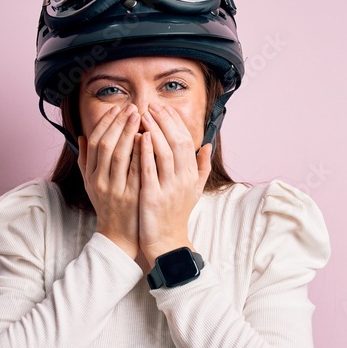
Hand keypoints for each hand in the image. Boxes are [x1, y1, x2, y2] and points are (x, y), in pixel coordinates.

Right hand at [77, 103, 142, 259]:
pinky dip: (141, 153)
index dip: (106, 124)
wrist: (119, 236)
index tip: (117, 109)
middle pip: (107, 146)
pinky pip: (137, 171)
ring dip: (130, 133)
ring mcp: (116, 190)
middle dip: (119, 124)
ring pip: (120, 156)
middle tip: (133, 108)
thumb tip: (82, 137)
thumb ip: (86, 161)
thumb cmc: (108, 206)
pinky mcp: (132, 197)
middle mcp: (101, 181)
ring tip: (141, 117)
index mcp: (92, 176)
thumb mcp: (91, 185)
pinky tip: (149, 139)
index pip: (95, 143)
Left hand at [139, 102, 212, 263]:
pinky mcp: (154, 197)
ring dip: (154, 131)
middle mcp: (184, 179)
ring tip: (143, 115)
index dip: (175, 122)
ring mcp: (170, 188)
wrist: (167, 242)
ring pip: (165, 152)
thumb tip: (208, 145)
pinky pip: (150, 169)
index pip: (186, 140)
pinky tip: (138, 137)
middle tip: (151, 105)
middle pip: (178, 142)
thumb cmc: (176, 214)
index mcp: (192, 175)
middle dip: (164, 121)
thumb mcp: (194, 190)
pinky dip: (145, 152)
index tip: (163, 108)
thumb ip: (202, 167)